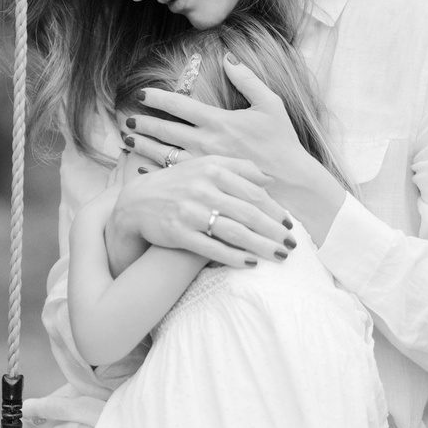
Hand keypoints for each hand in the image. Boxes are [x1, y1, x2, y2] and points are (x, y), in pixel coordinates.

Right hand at [106, 155, 298, 267]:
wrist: (137, 202)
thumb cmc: (178, 183)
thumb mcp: (204, 165)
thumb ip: (237, 167)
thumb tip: (269, 179)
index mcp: (212, 169)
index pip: (253, 192)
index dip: (274, 210)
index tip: (288, 223)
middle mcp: (202, 189)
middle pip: (248, 213)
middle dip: (274, 231)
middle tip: (291, 244)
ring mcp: (190, 212)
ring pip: (235, 232)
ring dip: (261, 246)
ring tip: (279, 255)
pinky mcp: (179, 233)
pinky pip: (212, 248)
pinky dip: (234, 257)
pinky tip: (251, 263)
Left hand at [127, 56, 345, 224]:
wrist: (292, 183)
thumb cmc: (282, 142)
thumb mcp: (270, 104)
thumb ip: (247, 79)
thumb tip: (228, 57)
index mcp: (219, 120)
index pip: (178, 104)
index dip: (156, 97)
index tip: (141, 94)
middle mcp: (206, 142)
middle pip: (164, 129)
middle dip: (143, 123)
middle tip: (128, 120)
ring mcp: (203, 164)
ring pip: (163, 153)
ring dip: (143, 145)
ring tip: (127, 141)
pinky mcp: (205, 183)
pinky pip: (173, 175)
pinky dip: (154, 170)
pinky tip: (142, 167)